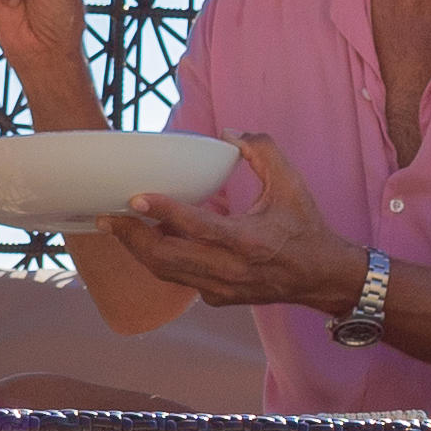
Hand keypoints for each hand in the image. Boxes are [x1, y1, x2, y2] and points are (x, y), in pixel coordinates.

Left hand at [100, 133, 367, 316]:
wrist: (321, 276)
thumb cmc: (305, 228)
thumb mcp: (291, 184)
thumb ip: (263, 151)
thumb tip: (228, 132)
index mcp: (249, 241)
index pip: (197, 227)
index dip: (164, 211)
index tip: (136, 196)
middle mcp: (231, 270)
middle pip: (167, 258)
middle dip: (132, 237)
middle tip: (108, 217)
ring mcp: (222, 288)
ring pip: (167, 272)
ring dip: (140, 250)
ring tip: (118, 227)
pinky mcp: (218, 298)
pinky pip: (179, 279)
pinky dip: (161, 260)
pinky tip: (150, 240)